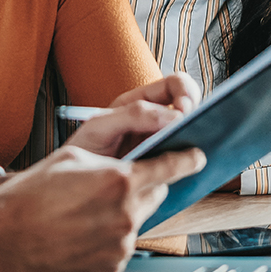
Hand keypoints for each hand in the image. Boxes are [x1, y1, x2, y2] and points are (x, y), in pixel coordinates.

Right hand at [0, 145, 206, 271]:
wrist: (3, 240)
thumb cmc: (30, 197)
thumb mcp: (73, 158)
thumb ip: (114, 158)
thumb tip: (139, 161)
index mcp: (120, 180)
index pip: (171, 166)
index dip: (187, 158)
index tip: (197, 156)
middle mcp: (126, 215)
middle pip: (157, 194)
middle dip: (145, 185)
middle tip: (115, 183)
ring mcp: (121, 244)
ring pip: (138, 219)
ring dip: (124, 211)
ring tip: (87, 209)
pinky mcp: (112, 265)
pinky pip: (123, 243)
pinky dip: (112, 234)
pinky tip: (84, 229)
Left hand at [65, 73, 202, 157]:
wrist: (72, 186)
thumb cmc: (82, 151)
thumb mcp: (100, 127)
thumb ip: (132, 115)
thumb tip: (173, 117)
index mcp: (140, 103)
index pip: (175, 85)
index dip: (186, 92)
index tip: (185, 110)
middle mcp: (153, 122)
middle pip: (190, 107)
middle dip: (197, 113)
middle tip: (192, 127)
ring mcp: (160, 144)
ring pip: (191, 135)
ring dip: (198, 137)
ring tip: (197, 145)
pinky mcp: (162, 167)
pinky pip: (184, 160)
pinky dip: (191, 160)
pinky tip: (190, 165)